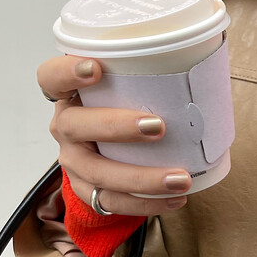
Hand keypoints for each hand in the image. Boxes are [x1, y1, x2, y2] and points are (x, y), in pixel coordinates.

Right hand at [37, 55, 190, 216]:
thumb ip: (146, 73)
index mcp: (68, 95)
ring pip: (98, 172)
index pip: (51, 77)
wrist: (107, 155)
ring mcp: (73, 162)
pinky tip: (175, 199)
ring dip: (141, 177)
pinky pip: (113, 202)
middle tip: (158, 126)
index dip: (66, 72)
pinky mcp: (87, 191)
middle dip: (116, 126)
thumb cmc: (122, 109)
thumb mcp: (124, 87)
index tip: (95, 68)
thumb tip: (206, 54)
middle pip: (74, 126)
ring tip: (180, 178)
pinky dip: (146, 203)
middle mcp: (64, 127)